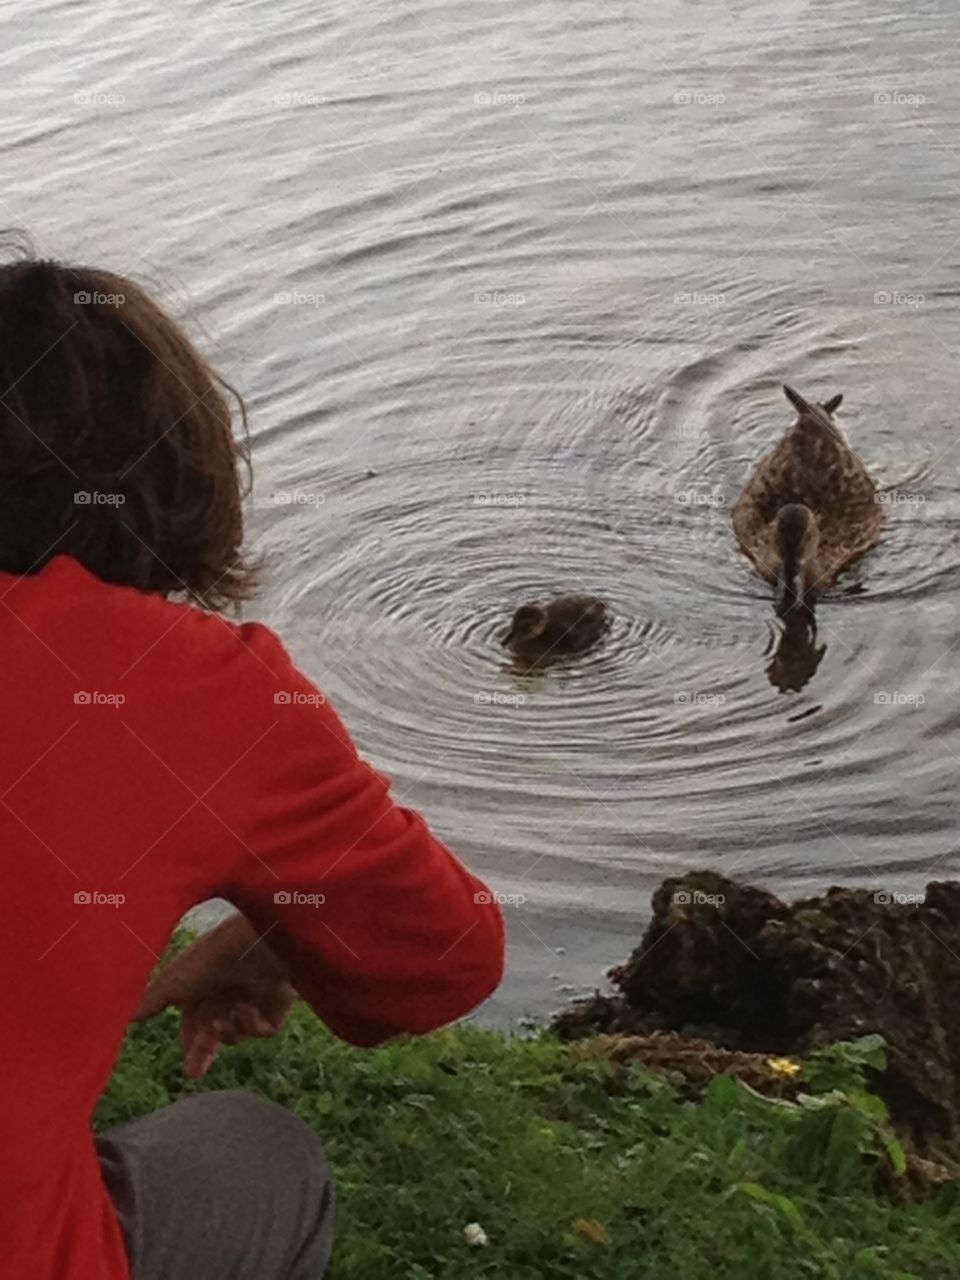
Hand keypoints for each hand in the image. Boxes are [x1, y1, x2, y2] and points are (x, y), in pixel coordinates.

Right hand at [134, 915, 296, 1077]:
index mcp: (202, 991)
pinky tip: (245, 1009)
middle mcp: (226, 997)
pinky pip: (261, 1032)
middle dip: (202, 1055)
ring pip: (235, 1036)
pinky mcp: (274, 1007)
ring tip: (223, 1017)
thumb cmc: (211, 958)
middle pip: (212, 1038)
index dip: (190, 1044)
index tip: (186, 1061)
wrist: (255, 944)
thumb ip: (151, 1002)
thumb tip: (126, 1018)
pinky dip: (250, 1025)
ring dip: (227, 1032)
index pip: (193, 1028)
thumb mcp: (174, 982)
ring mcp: (251, 1001)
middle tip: (193, 1073)